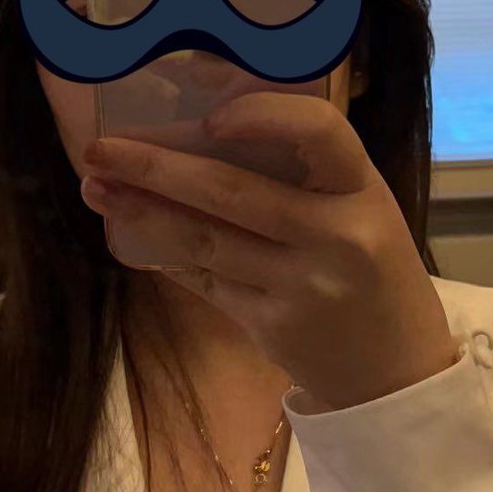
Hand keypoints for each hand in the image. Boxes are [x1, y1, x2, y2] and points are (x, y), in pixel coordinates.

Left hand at [80, 90, 459, 410]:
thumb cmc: (375, 275)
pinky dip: (166, 253)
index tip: (209, 118)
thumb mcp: (365, 212)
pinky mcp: (270, 325)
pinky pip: (205, 279)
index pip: (320, 133)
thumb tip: (206, 135)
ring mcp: (299, 286)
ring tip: (96, 188)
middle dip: (156, 167)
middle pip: (232, 192)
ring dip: (142, 210)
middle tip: (99, 148)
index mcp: (364, 193)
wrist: (396, 374)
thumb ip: (307, 177)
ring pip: (204, 239)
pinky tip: (130, 233)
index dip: (262, 117)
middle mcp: (334, 237)